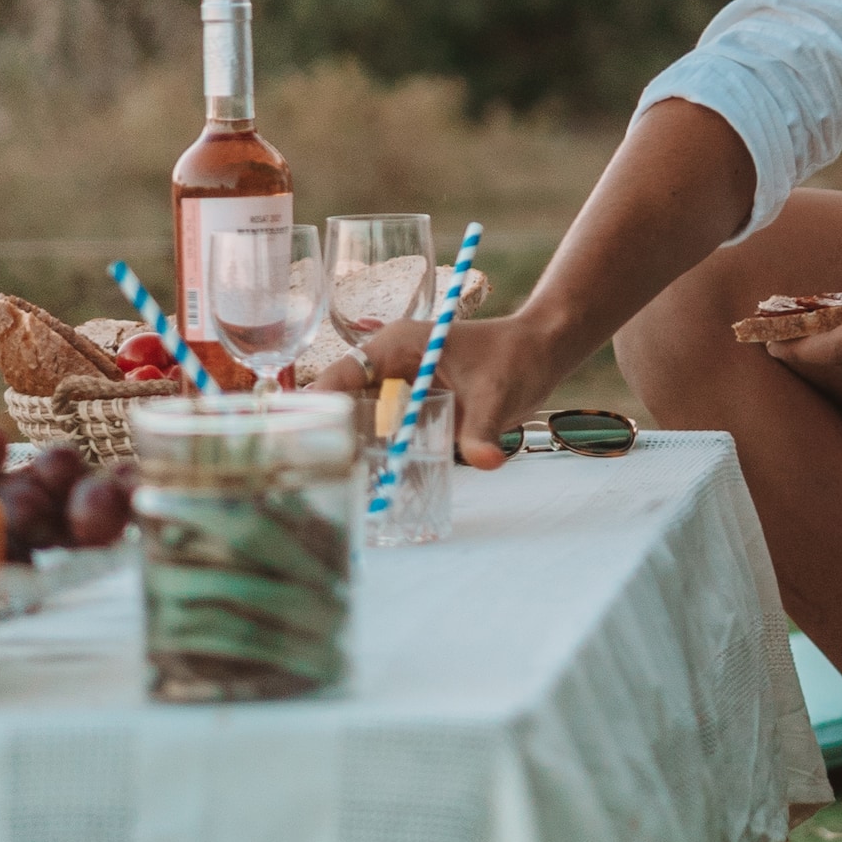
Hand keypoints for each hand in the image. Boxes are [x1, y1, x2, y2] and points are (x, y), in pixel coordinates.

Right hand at [312, 313, 565, 467]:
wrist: (540, 351)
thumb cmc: (517, 359)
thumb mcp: (497, 396)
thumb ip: (483, 431)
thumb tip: (484, 462)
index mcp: (395, 346)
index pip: (337, 378)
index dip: (314, 413)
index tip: (301, 452)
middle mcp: (387, 363)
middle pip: (339, 404)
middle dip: (326, 442)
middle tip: (317, 487)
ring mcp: (397, 384)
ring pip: (355, 419)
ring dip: (348, 452)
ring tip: (335, 495)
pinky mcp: (410, 402)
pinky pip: (380, 429)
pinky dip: (374, 454)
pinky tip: (370, 489)